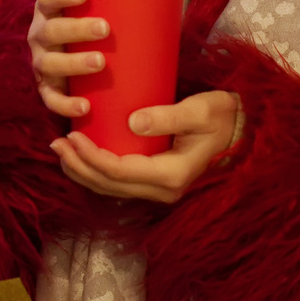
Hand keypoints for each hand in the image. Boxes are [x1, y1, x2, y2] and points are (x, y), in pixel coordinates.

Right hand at [28, 0, 110, 120]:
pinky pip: (51, 98)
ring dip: (74, 63)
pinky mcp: (46, 88)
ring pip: (50, 63)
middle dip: (77, 28)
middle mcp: (40, 34)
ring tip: (100, 62)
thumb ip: (124, 3)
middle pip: (51, 29)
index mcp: (50, 10)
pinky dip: (66, 104)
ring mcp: (41, 62)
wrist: (80, 62)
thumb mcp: (102, 12)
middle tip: (105, 28)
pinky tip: (84, 107)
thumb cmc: (96, 29)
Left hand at [51, 90, 242, 204]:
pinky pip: (120, 184)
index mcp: (171, 174)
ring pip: (111, 189)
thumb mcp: (201, 109)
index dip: (91, 156)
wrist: (244, 132)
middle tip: (56, 143)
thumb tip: (132, 122)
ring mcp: (160, 191)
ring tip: (62, 151)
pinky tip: (84, 158)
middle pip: (109, 185)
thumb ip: (168, 116)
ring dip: (83, 172)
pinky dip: (97, 173)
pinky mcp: (157, 184)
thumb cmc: (224, 116)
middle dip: (78, 166)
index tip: (72, 135)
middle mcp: (163, 190)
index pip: (120, 171)